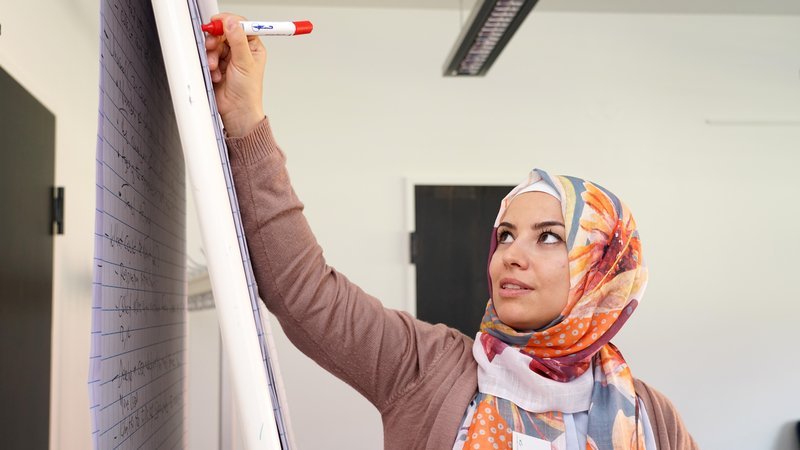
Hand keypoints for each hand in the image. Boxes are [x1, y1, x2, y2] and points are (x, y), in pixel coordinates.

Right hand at [205, 13, 265, 136]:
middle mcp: (240, 51)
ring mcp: (228, 58)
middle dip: (215, 41)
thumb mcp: (244, 63)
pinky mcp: (217, 66)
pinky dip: (209, 65)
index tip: (218, 22)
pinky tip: (216, 75)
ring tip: (215, 67)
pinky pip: (208, 57)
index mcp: (252, 47)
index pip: (240, 26)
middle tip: (212, 46)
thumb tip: (232, 23)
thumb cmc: (247, 92)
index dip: (228, 22)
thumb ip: (238, 40)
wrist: (237, 111)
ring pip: (214, 45)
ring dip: (212, 55)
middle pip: (223, 33)